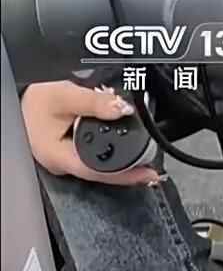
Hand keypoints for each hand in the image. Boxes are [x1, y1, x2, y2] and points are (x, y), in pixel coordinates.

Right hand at [21, 81, 161, 186]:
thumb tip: (123, 109)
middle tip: (154, 168)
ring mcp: (67, 162)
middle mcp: (63, 165)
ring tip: (147, 162)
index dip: (125, 175)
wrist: (22, 99)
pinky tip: (128, 151)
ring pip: (100, 168)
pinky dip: (113, 155)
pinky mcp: (71, 155)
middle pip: (102, 174)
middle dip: (129, 171)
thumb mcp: (63, 95)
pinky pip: (96, 160)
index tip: (149, 173)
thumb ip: (94, 103)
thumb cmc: (35, 100)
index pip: (98, 172)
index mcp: (58, 156)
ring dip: (124, 164)